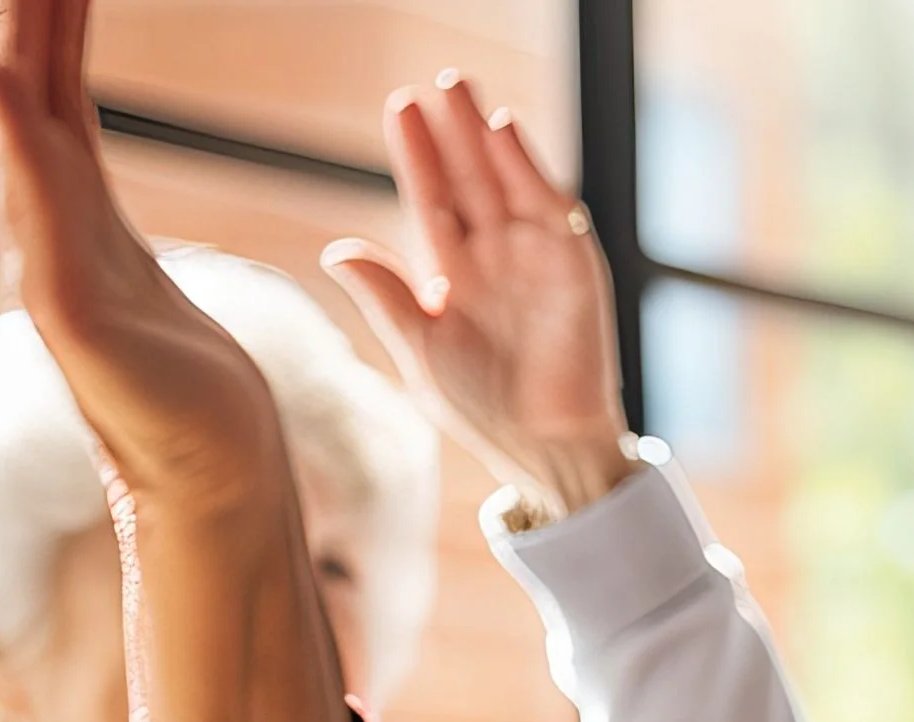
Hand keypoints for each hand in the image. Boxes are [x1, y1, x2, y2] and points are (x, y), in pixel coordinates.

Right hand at [0, 0, 348, 721]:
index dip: (44, 25)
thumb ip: (88, 208)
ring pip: (24, 142)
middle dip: (18, 26)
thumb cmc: (190, 387)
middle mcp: (51, 235)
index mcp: (78, 219)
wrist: (217, 477)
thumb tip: (61, 149)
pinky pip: (44, 215)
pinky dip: (20, 148)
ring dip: (7, 59)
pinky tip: (1, 85)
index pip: (53, 96)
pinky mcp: (74, 316)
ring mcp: (54, 272)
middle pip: (27, 104)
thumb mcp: (138, 270)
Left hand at [325, 73, 633, 522]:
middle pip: (469, 177)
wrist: (545, 446)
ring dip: (485, 136)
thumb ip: (387, 298)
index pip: (432, 199)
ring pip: (505, 181)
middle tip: (437, 81)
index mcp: (453, 274)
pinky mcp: (575, 267)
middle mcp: (495, 256)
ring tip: (461, 90)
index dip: (418, 155)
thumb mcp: (422, 351)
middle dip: (452, 130)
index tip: (400, 108)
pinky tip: (504, 133)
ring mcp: (536, 257)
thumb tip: (339, 249)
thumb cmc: (483, 408)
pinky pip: (550, 208)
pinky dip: (528, 170)